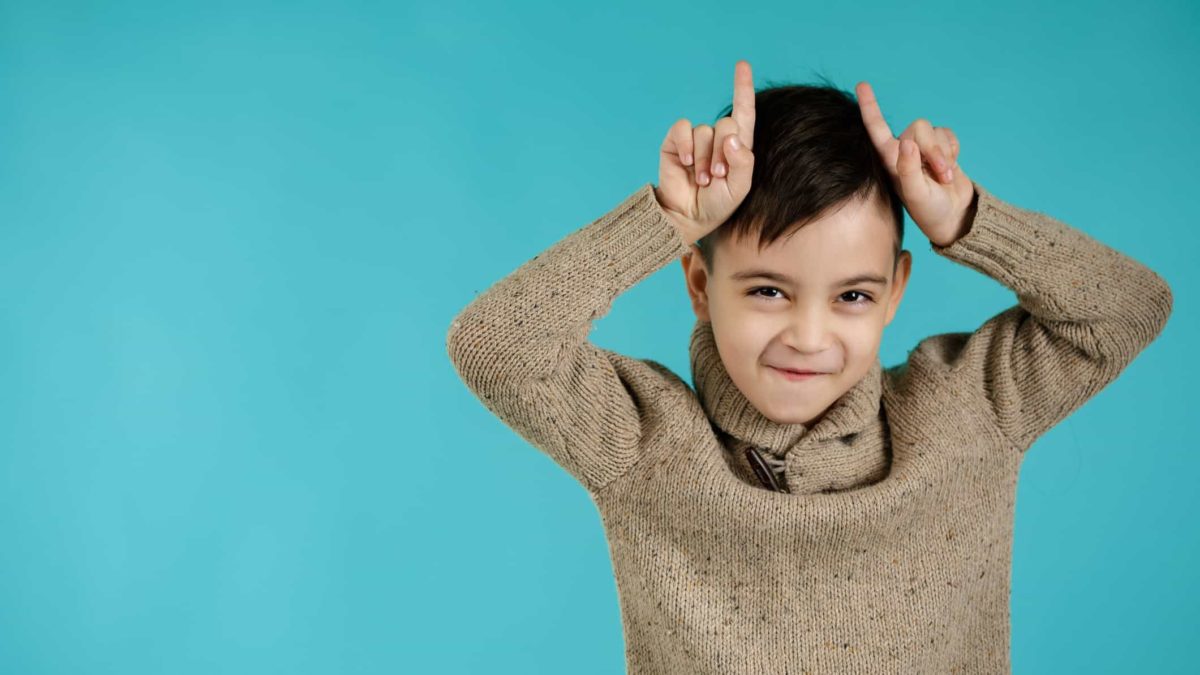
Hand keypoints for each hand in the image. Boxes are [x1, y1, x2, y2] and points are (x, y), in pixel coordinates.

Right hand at [655, 60, 755, 243]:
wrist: (688, 216)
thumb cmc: (717, 204)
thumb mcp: (739, 188)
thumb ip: (743, 163)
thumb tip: (731, 137)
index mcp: (737, 146)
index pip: (743, 112)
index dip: (743, 88)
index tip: (742, 65)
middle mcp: (717, 139)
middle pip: (727, 124)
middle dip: (723, 152)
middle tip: (717, 176)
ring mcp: (696, 140)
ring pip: (705, 131)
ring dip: (705, 158)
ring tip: (702, 179)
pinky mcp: (676, 142)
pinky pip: (683, 129)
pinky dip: (687, 145)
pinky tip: (687, 163)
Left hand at [855, 81, 975, 246]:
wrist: (954, 215)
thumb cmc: (930, 210)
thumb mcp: (916, 194)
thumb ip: (909, 169)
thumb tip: (907, 143)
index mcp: (890, 160)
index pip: (876, 129)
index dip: (870, 106)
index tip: (861, 85)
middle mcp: (904, 150)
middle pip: (919, 127)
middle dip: (933, 149)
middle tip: (941, 174)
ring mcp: (923, 149)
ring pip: (935, 131)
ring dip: (944, 154)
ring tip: (945, 177)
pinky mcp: (942, 147)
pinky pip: (949, 134)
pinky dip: (954, 150)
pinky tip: (951, 167)